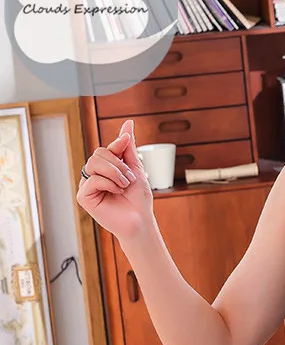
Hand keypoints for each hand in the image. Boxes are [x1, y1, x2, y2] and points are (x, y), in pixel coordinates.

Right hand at [76, 119, 153, 242]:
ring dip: (115, 173)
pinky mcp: (84, 196)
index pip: (105, 148)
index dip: (116, 144)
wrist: (140, 220)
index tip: (126, 140)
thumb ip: (128, 148)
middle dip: (118, 164)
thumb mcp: (135, 168)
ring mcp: (87, 185)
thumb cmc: (138, 198)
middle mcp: (93, 174)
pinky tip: (116, 193)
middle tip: (129, 179)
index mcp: (105, 168)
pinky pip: (93, 179)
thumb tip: (128, 124)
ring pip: (93, 163)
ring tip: (124, 186)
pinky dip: (109, 184)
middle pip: (98, 153)